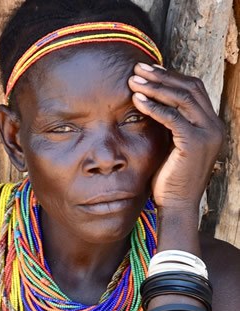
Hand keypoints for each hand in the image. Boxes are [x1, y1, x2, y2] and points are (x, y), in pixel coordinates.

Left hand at [128, 63, 224, 211]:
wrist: (178, 205)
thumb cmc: (170, 178)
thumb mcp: (172, 145)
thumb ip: (169, 124)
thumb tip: (151, 101)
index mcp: (211, 125)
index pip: (194, 90)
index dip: (171, 78)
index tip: (148, 72)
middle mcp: (214, 126)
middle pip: (189, 88)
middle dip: (162, 76)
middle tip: (138, 68)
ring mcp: (207, 134)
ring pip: (182, 98)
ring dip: (155, 87)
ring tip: (133, 80)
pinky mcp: (194, 143)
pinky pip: (172, 117)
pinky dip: (153, 107)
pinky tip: (137, 101)